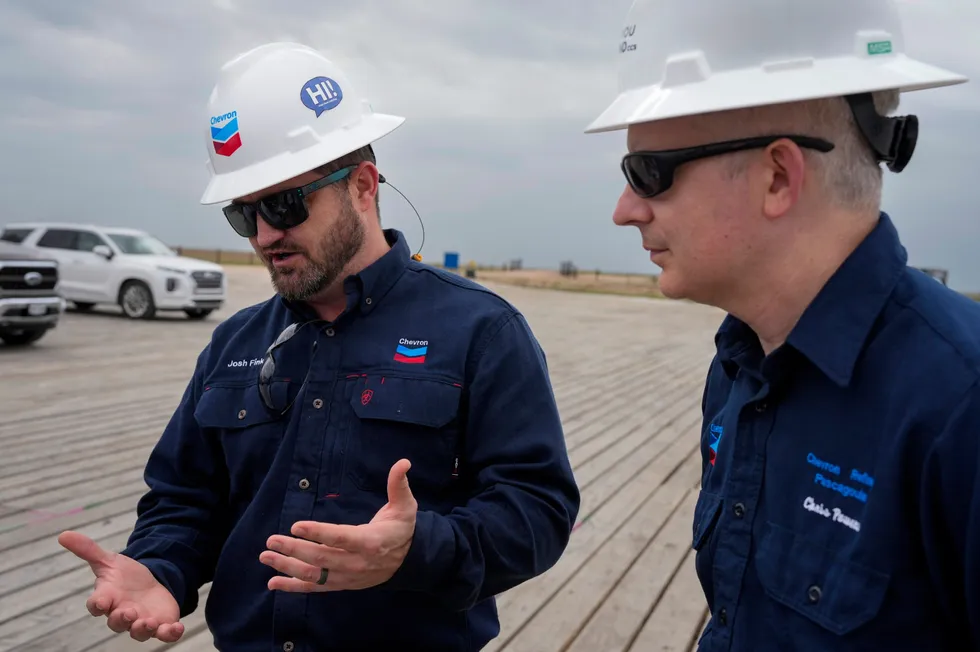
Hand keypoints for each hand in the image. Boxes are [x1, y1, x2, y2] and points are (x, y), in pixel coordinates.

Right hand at [57, 531, 183, 641]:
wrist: (149, 584)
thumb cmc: (123, 577)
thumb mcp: (109, 560)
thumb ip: (88, 550)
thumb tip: (63, 535)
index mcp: (108, 599)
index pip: (96, 605)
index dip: (97, 605)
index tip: (100, 603)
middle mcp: (122, 614)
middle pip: (117, 623)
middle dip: (121, 619)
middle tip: (128, 612)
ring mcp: (141, 621)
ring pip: (138, 633)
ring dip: (143, 629)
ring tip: (148, 622)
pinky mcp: (160, 624)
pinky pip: (164, 634)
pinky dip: (170, 633)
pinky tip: (176, 628)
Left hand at [260, 458, 417, 591]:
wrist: (409, 561)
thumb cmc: (402, 529)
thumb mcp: (405, 505)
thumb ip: (399, 485)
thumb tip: (403, 462)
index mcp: (370, 541)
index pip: (340, 538)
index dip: (318, 533)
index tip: (295, 526)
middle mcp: (356, 563)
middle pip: (321, 557)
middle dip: (293, 549)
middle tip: (271, 540)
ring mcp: (347, 577)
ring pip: (314, 574)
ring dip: (287, 566)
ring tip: (266, 556)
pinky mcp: (341, 584)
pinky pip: (314, 588)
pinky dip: (293, 587)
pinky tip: (273, 583)